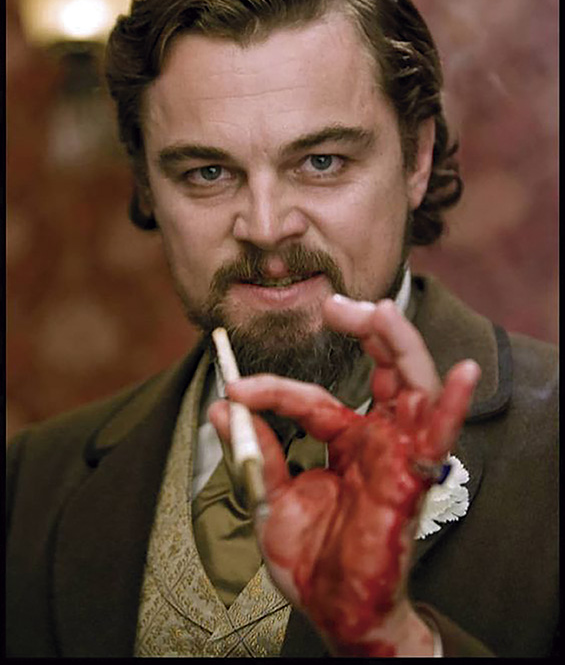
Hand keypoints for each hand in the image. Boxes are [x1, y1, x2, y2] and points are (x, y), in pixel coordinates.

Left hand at [208, 294, 479, 655]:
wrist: (332, 612)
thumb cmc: (311, 558)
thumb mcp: (269, 497)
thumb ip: (254, 450)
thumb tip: (222, 407)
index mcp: (346, 440)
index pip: (313, 397)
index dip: (274, 389)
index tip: (237, 388)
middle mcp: (377, 439)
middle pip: (386, 368)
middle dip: (366, 329)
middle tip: (335, 304)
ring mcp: (397, 455)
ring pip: (413, 385)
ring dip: (399, 345)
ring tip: (378, 311)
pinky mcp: (410, 480)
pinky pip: (438, 439)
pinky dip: (452, 406)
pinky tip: (463, 373)